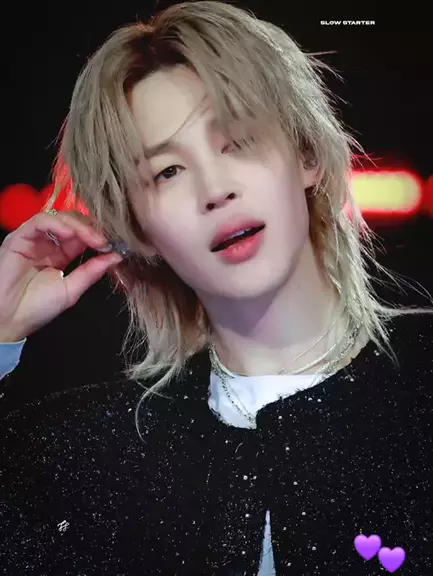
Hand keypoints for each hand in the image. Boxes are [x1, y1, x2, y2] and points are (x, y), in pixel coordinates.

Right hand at [0, 211, 123, 341]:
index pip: (83, 236)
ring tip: (94, 239)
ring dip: (80, 226)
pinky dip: (59, 224)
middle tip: (107, 241)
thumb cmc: (36, 309)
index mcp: (61, 254)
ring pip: (60, 218)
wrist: (8, 320)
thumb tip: (116, 257)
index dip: (100, 237)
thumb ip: (92, 272)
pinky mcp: (19, 237)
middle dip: (93, 229)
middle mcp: (47, 243)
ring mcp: (33, 239)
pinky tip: (72, 234)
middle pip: (74, 223)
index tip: (117, 245)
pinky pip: (41, 221)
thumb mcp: (71, 290)